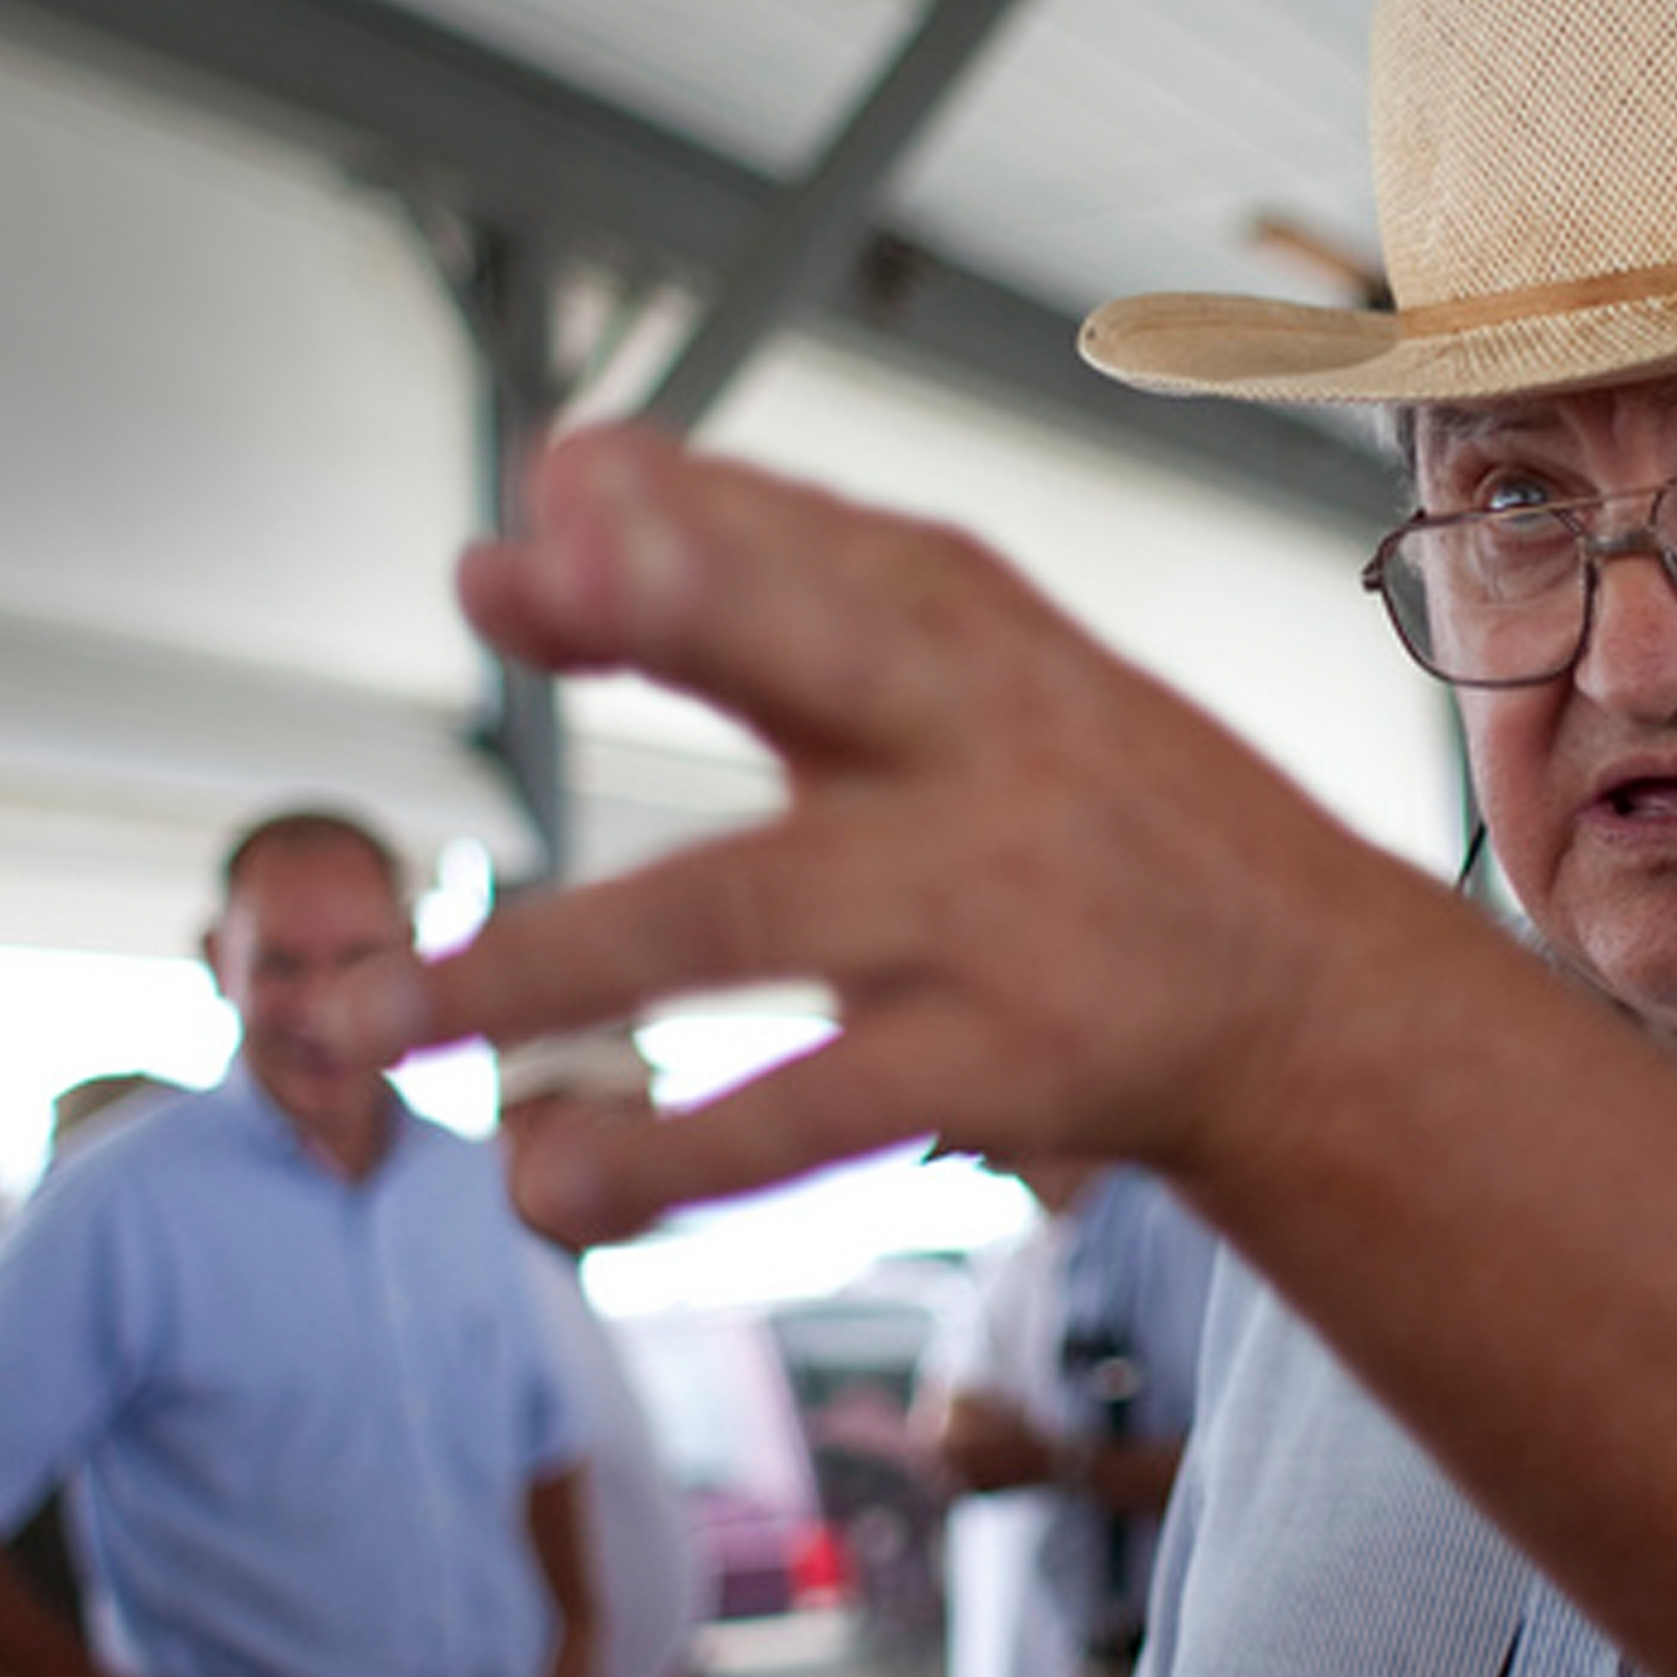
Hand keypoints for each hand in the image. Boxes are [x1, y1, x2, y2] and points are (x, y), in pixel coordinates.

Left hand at [428, 428, 1380, 1244]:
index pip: (815, 541)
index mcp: (963, 626)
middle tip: (537, 579)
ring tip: (371, 1020)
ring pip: (742, 919)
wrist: (1305, 993)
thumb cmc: (1074, 801)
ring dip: (541, 966)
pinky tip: (549, 1187)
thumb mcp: (937, 672)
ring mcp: (989, 909)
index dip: (687, 515)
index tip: (554, 489)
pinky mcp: (996, 1065)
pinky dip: (670, 1156)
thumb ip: (733, 591)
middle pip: (830, 655)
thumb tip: (517, 519)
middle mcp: (982, 742)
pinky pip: (804, 1113)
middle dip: (693, 606)